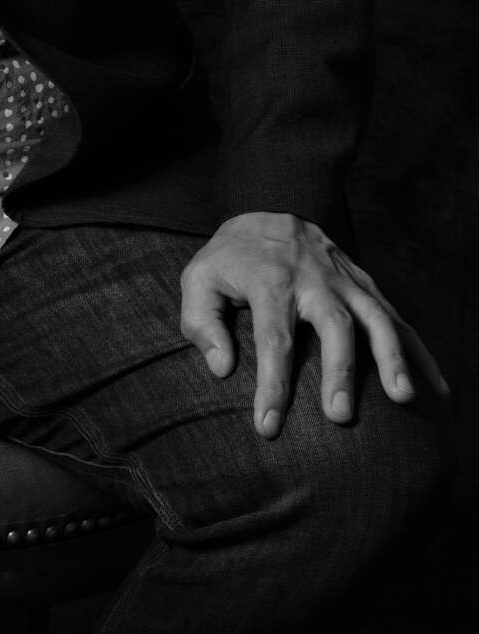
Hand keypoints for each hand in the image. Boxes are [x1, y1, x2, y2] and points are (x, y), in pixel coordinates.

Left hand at [181, 211, 447, 438]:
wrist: (269, 206)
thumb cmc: (231, 258)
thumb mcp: (199, 278)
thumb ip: (202, 322)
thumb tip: (221, 368)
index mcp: (269, 280)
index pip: (273, 338)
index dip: (272, 384)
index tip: (269, 426)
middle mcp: (313, 278)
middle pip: (334, 324)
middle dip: (340, 370)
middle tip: (340, 416)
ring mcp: (345, 279)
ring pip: (375, 316)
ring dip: (392, 357)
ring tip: (404, 397)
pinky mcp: (365, 283)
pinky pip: (396, 317)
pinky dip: (418, 351)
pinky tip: (435, 388)